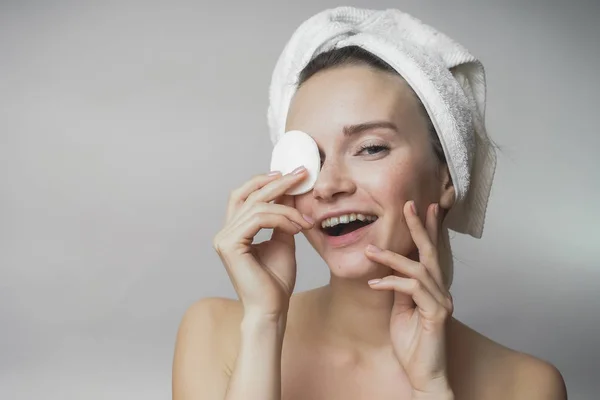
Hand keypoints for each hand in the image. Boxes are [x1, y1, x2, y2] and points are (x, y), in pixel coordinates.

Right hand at [212, 167, 314, 317]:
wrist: (272, 308)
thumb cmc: (276, 280)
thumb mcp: (284, 239)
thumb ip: (284, 217)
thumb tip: (290, 190)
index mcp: (235, 230)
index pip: (246, 195)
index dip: (267, 181)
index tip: (293, 174)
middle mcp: (225, 232)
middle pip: (249, 194)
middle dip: (278, 182)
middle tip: (301, 174)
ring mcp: (224, 238)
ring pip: (258, 206)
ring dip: (287, 209)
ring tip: (305, 221)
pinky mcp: (230, 245)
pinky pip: (259, 218)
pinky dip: (282, 219)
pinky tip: (296, 228)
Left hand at [364, 201, 453, 396]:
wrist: (422, 374)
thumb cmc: (411, 343)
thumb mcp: (400, 309)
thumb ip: (399, 288)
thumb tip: (391, 268)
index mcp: (433, 288)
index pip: (429, 253)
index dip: (427, 229)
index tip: (422, 207)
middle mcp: (441, 291)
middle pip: (430, 253)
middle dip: (419, 227)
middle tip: (409, 205)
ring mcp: (441, 302)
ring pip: (418, 269)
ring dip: (393, 257)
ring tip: (371, 250)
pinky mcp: (436, 314)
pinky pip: (412, 290)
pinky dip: (392, 283)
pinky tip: (374, 283)